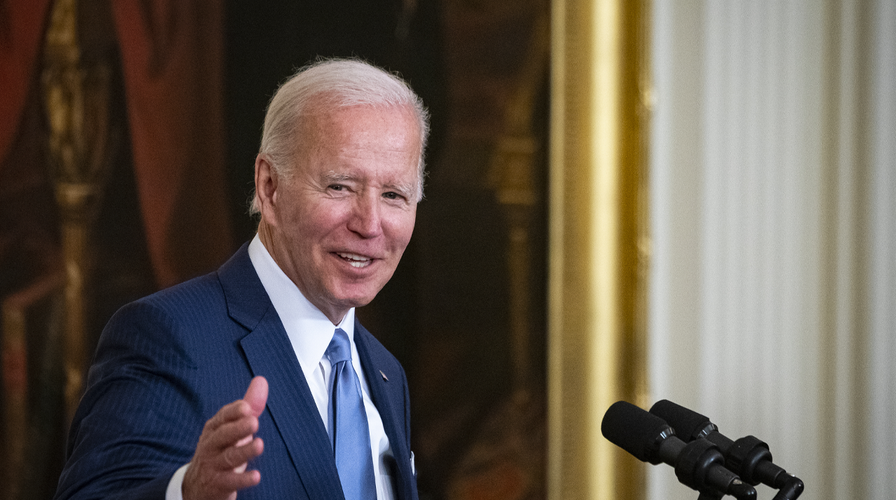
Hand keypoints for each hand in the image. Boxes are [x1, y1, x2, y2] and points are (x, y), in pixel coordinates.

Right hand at [183, 376, 267, 499]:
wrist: (198, 485)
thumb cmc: (221, 448)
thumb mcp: (232, 427)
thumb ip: (249, 406)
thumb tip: (262, 380)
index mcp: (215, 428)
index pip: (222, 417)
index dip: (234, 412)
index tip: (246, 407)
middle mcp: (211, 445)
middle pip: (223, 435)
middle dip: (238, 428)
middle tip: (254, 422)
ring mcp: (213, 465)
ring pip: (228, 457)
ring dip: (244, 451)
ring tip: (260, 445)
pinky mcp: (218, 484)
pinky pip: (230, 481)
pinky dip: (243, 479)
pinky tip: (256, 476)